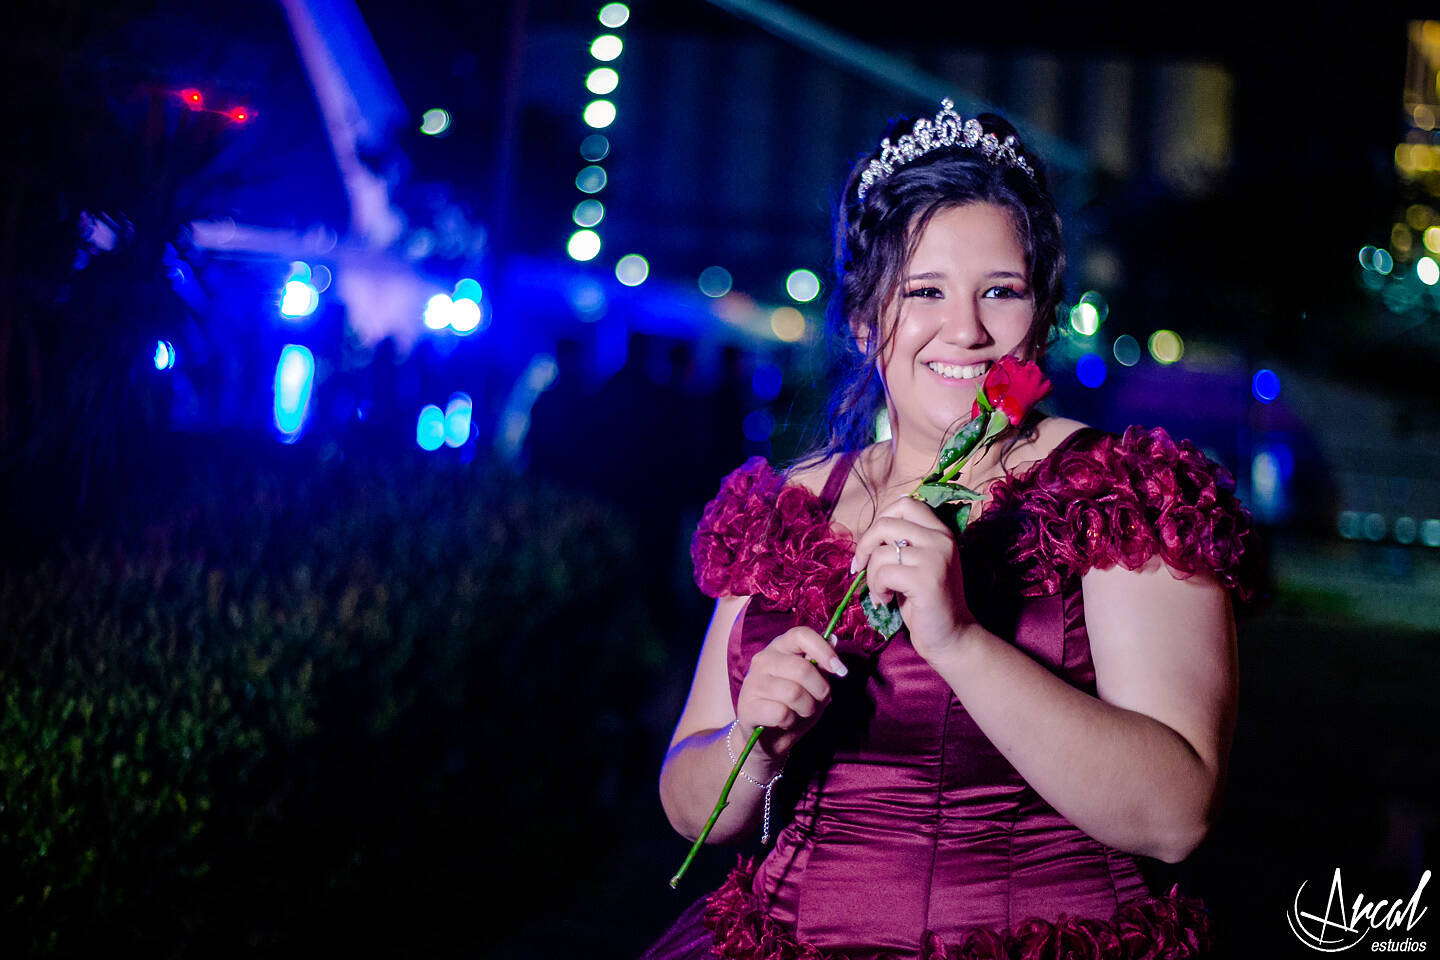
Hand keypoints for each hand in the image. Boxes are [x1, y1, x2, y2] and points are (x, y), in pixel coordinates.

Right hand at [735, 626, 845, 762]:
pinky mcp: (747, 706)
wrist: (767, 738)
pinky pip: (781, 713)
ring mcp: (752, 682)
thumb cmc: (793, 706)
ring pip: (794, 693)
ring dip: (806, 708)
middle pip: (803, 669)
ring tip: (800, 712)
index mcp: (780, 648)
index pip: (801, 635)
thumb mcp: (812, 685)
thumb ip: (821, 666)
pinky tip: (784, 722)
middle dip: (820, 691)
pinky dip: (791, 722)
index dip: (824, 650)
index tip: (840, 670)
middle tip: (819, 701)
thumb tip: (834, 640)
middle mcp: (763, 660)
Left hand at [850, 496, 974, 662]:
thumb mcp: (918, 563)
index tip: (873, 544)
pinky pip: (883, 573)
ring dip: (872, 576)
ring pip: (881, 552)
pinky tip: (887, 600)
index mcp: (941, 531)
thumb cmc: (926, 601)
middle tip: (861, 568)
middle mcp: (941, 539)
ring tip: (883, 593)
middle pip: (886, 524)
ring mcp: (936, 558)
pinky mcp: (926, 579)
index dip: (881, 519)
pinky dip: (877, 589)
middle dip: (865, 546)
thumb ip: (903, 542)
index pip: (906, 503)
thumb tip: (872, 530)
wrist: (952, 637)